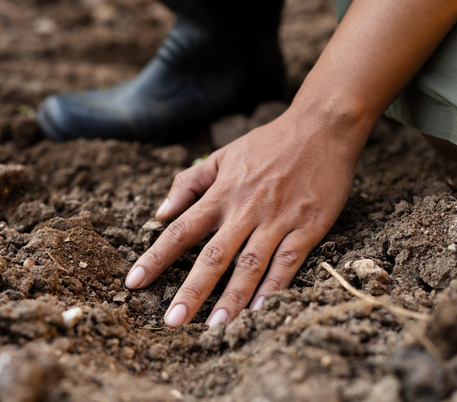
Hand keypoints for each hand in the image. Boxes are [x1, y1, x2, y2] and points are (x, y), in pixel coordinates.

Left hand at [125, 108, 360, 326]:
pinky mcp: (307, 227)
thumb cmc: (269, 143)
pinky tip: (260, 310)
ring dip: (232, 298)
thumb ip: (190, 183)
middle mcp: (244, 210)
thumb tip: (160, 212)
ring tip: (215, 327)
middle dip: (191, 290)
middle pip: (213, 256)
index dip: (156, 257)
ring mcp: (277, 220)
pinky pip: (288, 262)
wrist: (322, 128)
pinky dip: (274, 287)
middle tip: (172, 321)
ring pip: (250, 265)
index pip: (180, 230)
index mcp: (221, 194)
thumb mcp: (223, 155)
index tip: (134, 282)